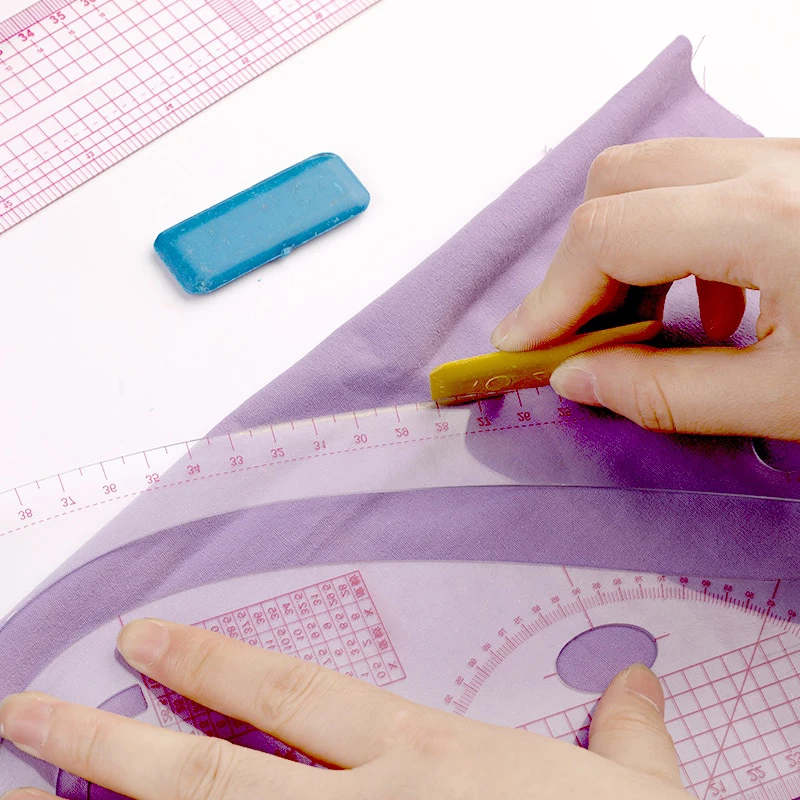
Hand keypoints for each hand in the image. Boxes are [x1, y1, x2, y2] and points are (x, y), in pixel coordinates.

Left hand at [0, 619, 687, 798]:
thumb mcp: (633, 795)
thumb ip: (626, 735)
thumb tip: (639, 683)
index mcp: (425, 760)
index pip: (290, 696)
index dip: (209, 664)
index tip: (141, 639)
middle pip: (207, 774)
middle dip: (106, 742)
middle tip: (24, 709)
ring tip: (15, 792)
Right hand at [491, 138, 799, 438]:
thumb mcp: (789, 401)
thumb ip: (670, 394)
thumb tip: (578, 378)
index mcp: (767, 218)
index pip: (608, 233)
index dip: (550, 296)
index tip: (525, 345)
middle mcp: (777, 166)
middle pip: (622, 178)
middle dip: (580, 259)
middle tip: (576, 332)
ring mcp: (793, 160)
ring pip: (663, 173)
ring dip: (627, 246)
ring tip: (635, 323)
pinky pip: (712, 183)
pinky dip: (678, 237)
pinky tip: (708, 302)